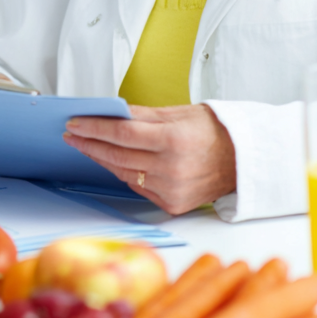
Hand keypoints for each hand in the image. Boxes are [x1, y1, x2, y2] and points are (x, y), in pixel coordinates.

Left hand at [61, 103, 236, 214]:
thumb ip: (141, 115)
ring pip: (123, 173)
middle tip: (72, 134)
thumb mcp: (178, 113)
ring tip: (87, 145)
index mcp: (174, 141)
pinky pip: (138, 186)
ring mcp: (172, 190)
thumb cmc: (213, 132)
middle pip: (118, 156)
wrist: (244, 160)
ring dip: (101, 158)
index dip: (94, 128)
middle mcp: (173, 168)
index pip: (122, 134)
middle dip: (90, 143)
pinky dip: (123, 173)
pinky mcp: (172, 204)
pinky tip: (113, 161)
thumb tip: (109, 114)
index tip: (75, 123)